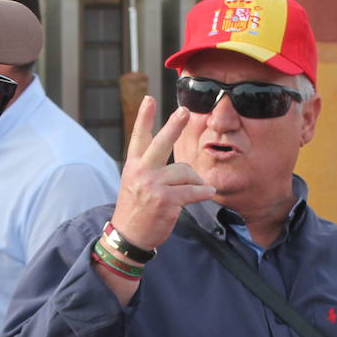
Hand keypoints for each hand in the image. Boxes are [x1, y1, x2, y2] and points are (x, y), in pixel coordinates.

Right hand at [108, 97, 213, 250]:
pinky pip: (193, 190)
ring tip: (199, 188)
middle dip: (173, 126)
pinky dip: (203, 192)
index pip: (139, 138)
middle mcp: (141, 172)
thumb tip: (179, 162)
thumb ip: (149, 167)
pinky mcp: (166, 200)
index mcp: (133, 166)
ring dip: (196, 180)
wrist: (129, 237)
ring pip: (185, 171)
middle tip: (184, 111)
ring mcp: (153, 185)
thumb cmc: (136, 210)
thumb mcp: (134, 183)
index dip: (144, 118)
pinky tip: (207, 193)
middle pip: (161, 143)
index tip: (149, 99)